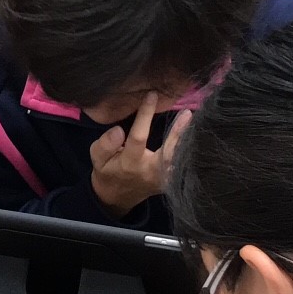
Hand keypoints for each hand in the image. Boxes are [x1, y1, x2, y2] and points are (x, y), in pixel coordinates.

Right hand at [89, 94, 191, 218]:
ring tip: (194, 122)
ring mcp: (163, 179)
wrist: (118, 198)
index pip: (138, 137)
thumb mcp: (97, 159)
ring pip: (179, 160)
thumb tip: (118, 130)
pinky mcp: (172, 182)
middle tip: (187, 113)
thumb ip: (104, 145)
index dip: (145, 116)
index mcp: (130, 163)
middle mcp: (150, 171)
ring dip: (187, 142)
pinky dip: (188, 152)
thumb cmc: (108, 172)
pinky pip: (182, 166)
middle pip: (168, 153)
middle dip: (178, 133)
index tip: (151, 95)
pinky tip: (195, 136)